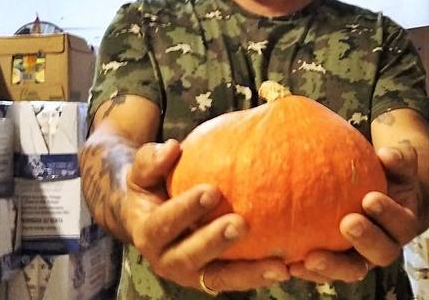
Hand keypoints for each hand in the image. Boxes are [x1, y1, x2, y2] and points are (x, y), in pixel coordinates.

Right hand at [123, 140, 290, 291]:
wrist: (152, 215)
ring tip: (276, 265)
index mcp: (146, 234)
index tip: (211, 190)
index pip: (163, 224)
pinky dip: (259, 276)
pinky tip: (286, 267)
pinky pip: (236, 280)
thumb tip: (172, 148)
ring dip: (247, 273)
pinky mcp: (213, 278)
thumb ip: (151, 160)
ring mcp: (192, 273)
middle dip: (214, 242)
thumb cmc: (152, 186)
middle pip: (188, 257)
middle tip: (240, 223)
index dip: (185, 209)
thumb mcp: (143, 172)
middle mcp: (166, 260)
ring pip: (218, 278)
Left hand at [290, 144, 424, 283]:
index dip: (388, 214)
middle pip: (381, 254)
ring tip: (311, 258)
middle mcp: (385, 247)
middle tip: (347, 223)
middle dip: (366, 240)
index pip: (401, 224)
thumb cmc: (387, 176)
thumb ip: (398, 158)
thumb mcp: (397, 165)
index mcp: (402, 224)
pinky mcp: (338, 264)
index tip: (370, 198)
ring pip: (351, 270)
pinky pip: (325, 273)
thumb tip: (386, 154)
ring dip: (332, 266)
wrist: (377, 196)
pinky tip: (291, 265)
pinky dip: (309, 272)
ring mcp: (361, 259)